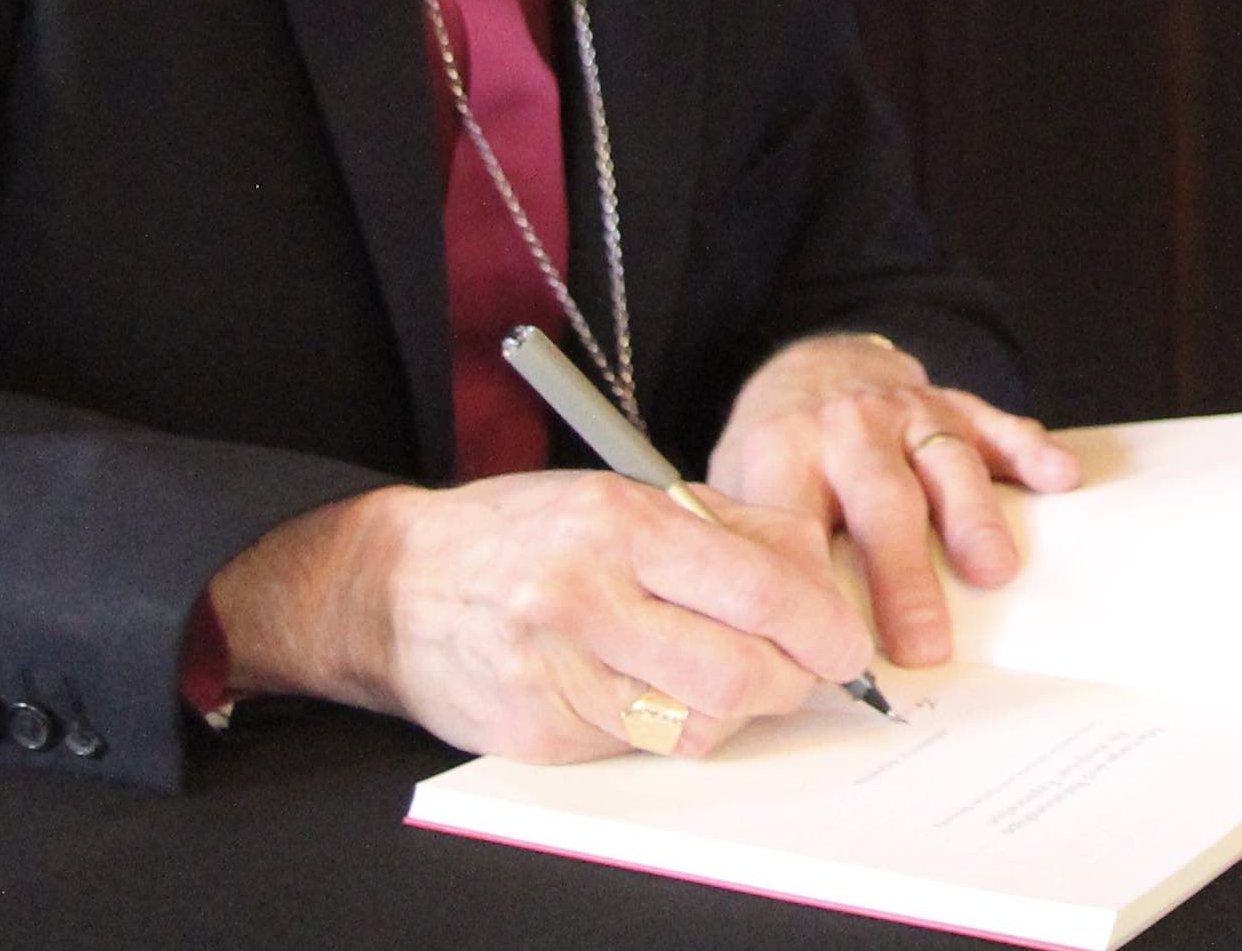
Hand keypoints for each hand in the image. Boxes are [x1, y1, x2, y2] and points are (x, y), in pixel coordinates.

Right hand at [204, 471, 868, 759]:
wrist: (394, 587)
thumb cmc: (523, 533)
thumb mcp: (620, 495)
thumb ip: (723, 527)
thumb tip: (814, 572)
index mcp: (620, 524)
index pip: (757, 588)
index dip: (821, 625)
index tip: (846, 641)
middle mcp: (590, 599)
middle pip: (739, 672)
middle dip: (793, 680)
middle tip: (808, 670)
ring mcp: (562, 675)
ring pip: (699, 724)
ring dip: (741, 710)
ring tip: (742, 678)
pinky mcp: (544, 737)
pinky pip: (646, 746)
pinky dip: (679, 725)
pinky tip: (672, 692)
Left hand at [707, 332, 1081, 667]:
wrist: (809, 373)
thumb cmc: (780, 461)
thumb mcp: (743, 495)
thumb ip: (765, 558)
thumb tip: (779, 660)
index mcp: (783, 455)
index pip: (794, 529)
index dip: (812, 592)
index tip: (831, 658)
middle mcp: (846, 427)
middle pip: (881, 502)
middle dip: (904, 577)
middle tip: (924, 646)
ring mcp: (904, 411)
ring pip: (944, 461)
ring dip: (972, 518)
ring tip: (996, 573)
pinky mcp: (951, 404)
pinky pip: (994, 423)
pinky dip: (1028, 450)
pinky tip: (1060, 476)